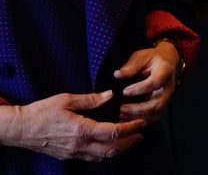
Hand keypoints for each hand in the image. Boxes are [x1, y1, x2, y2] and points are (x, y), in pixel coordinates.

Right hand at [0, 91, 144, 160]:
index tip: (140, 122)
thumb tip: (110, 94)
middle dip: (130, 141)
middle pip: (112, 149)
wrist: (20, 129)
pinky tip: (111, 144)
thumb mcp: (66, 99)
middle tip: (141, 132)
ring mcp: (74, 152)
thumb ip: (91, 99)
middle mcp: (79, 145)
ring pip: (104, 156)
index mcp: (81, 130)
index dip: (130, 128)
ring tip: (131, 139)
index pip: (113, 133)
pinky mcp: (69, 155)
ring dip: (120, 149)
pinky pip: (93, 158)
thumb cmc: (41, 112)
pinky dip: (106, 153)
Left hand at [113, 42, 178, 121]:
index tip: (124, 92)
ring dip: (138, 117)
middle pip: (158, 103)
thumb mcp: (141, 57)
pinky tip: (126, 119)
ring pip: (156, 113)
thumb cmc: (151, 59)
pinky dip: (140, 121)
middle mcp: (168, 87)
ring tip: (122, 114)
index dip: (140, 89)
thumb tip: (118, 75)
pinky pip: (153, 117)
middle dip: (138, 109)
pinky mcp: (162, 105)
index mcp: (165, 71)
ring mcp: (166, 98)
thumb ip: (131, 66)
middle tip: (121, 108)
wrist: (165, 62)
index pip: (155, 83)